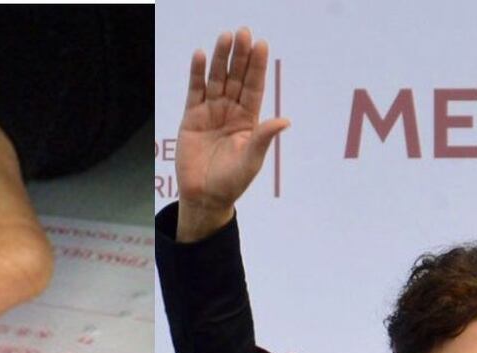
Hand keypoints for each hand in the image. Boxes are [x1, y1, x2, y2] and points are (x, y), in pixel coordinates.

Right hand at [175, 27, 289, 242]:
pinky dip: (197, 74)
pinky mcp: (191, 117)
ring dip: (220, 59)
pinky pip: (195, 91)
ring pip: (216, 79)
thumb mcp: (251, 160)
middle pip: (236, 77)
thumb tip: (285, 120)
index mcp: (248, 119)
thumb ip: (263, 138)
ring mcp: (210, 112)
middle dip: (240, 56)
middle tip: (243, 33)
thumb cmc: (231, 181)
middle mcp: (230, 111)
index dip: (257, 67)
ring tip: (224, 37)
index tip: (261, 45)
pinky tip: (200, 56)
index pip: (254, 87)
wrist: (204, 196)